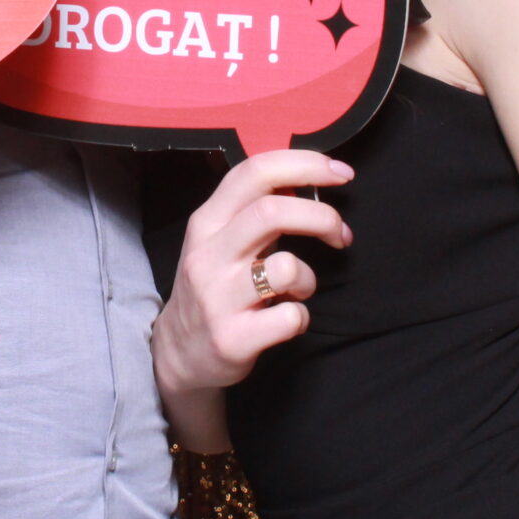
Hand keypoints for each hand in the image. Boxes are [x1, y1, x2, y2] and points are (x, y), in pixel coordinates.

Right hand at [152, 151, 352, 395]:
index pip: (255, 172)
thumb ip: (254, 209)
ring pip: (286, 267)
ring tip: (298, 289)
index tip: (340, 172)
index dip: (305, 165)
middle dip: (322, 217)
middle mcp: (208, 254)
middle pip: (272, 211)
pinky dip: (301, 318)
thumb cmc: (214, 287)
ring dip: (308, 277)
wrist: (178, 353)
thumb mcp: (219, 240)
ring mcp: (218, 297)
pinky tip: (287, 320)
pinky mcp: (233, 338)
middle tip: (340, 234)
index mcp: (207, 222)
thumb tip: (304, 180)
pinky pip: (290, 317)